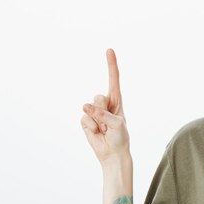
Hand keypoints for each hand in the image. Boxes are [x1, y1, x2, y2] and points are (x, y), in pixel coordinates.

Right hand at [81, 48, 129, 164]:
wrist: (112, 153)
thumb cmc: (120, 137)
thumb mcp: (117, 124)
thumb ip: (102, 113)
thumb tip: (84, 106)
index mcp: (117, 101)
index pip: (113, 79)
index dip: (111, 65)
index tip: (110, 50)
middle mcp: (104, 103)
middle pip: (99, 97)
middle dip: (103, 110)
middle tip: (109, 123)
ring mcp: (93, 111)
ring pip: (90, 107)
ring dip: (98, 120)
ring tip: (104, 129)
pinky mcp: (85, 120)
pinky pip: (84, 119)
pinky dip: (91, 128)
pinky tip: (97, 132)